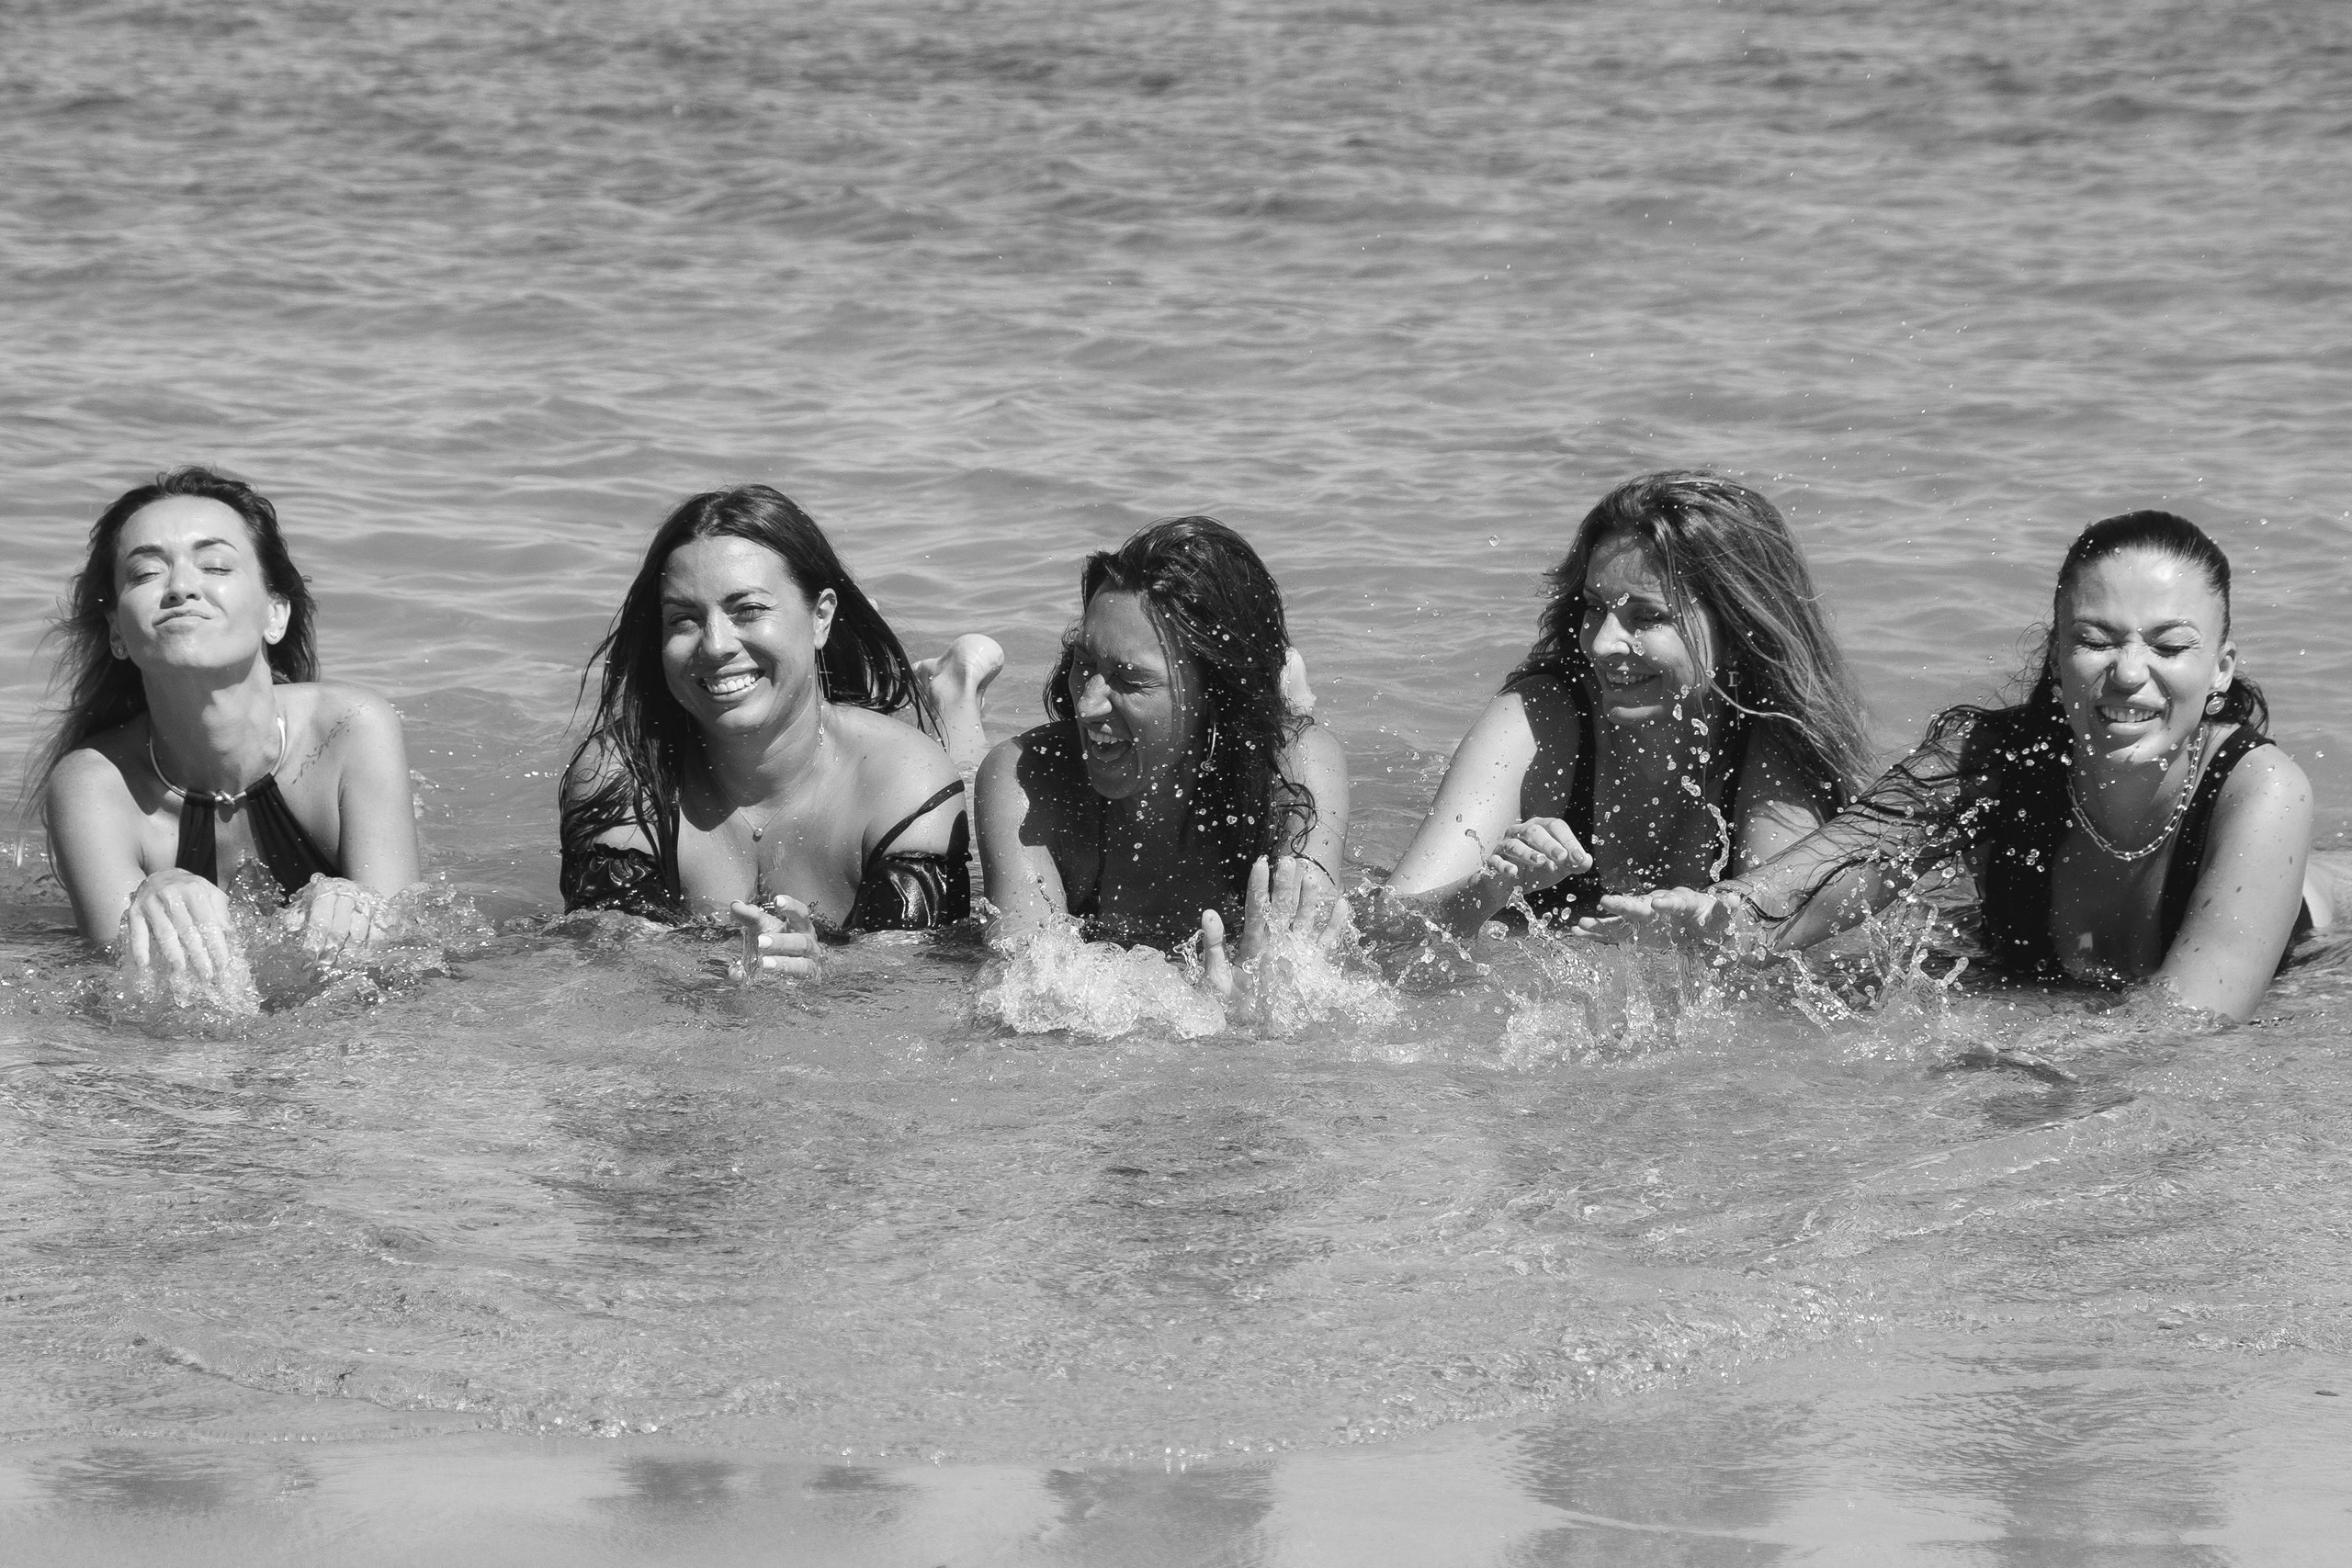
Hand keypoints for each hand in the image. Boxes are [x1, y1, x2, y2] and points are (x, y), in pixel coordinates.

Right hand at [122, 868, 236, 981]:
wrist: (160, 875)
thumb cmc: (190, 889)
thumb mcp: (210, 892)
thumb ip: (220, 911)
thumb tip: (229, 933)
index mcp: (194, 890)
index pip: (208, 922)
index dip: (216, 944)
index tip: (222, 965)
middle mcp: (171, 895)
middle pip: (187, 930)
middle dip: (198, 955)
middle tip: (206, 975)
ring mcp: (151, 903)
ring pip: (164, 932)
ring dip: (172, 953)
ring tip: (180, 970)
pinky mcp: (134, 911)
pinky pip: (136, 933)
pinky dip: (139, 948)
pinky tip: (143, 964)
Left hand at [281, 876, 387, 964]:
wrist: (352, 888)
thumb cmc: (325, 901)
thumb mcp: (307, 903)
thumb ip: (297, 916)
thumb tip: (290, 928)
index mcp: (325, 892)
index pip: (319, 921)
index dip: (313, 943)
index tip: (307, 962)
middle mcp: (346, 894)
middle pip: (339, 927)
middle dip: (331, 950)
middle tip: (325, 967)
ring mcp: (366, 901)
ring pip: (360, 929)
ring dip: (352, 950)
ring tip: (344, 964)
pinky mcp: (381, 908)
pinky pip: (379, 928)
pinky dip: (374, 943)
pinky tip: (366, 955)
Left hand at [731, 896, 818, 982]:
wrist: (787, 967)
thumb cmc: (776, 940)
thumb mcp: (763, 926)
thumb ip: (749, 916)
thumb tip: (734, 905)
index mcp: (801, 925)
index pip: (800, 913)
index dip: (791, 906)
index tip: (777, 901)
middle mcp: (809, 943)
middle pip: (800, 941)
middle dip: (781, 942)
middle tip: (760, 942)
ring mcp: (809, 963)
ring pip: (801, 964)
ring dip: (782, 963)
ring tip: (763, 964)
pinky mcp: (804, 980)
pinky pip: (795, 981)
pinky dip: (780, 978)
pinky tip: (765, 977)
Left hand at [1199, 855, 1348, 999]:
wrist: (1251, 1026)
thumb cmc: (1229, 1001)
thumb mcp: (1215, 974)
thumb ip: (1213, 944)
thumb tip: (1207, 913)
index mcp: (1253, 942)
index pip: (1256, 908)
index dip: (1259, 886)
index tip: (1260, 863)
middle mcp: (1276, 941)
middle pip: (1282, 908)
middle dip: (1284, 885)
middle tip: (1287, 860)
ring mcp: (1295, 950)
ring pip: (1304, 919)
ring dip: (1308, 899)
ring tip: (1310, 877)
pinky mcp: (1311, 964)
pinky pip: (1325, 941)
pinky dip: (1334, 925)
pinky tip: (1341, 904)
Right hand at [1481, 817, 1592, 896]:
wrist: (1507, 888)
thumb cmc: (1534, 873)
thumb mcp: (1558, 869)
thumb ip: (1573, 864)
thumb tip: (1587, 861)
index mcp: (1539, 829)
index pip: (1555, 826)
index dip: (1568, 840)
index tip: (1580, 858)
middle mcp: (1520, 832)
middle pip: (1533, 830)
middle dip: (1549, 843)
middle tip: (1562, 857)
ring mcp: (1504, 846)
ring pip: (1514, 844)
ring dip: (1527, 852)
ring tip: (1540, 861)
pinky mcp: (1492, 861)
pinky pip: (1496, 860)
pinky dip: (1504, 865)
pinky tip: (1513, 872)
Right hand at [1591, 886, 1745, 948]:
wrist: (1700, 926)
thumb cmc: (1711, 923)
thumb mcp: (1722, 921)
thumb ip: (1724, 912)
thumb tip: (1732, 901)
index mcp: (1683, 901)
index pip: (1675, 900)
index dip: (1667, 902)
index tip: (1657, 903)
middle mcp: (1658, 904)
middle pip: (1641, 904)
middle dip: (1625, 904)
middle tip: (1609, 902)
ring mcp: (1644, 917)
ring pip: (1622, 918)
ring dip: (1604, 920)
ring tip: (1584, 922)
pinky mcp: (1634, 930)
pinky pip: (1614, 931)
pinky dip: (1597, 932)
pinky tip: (1578, 931)